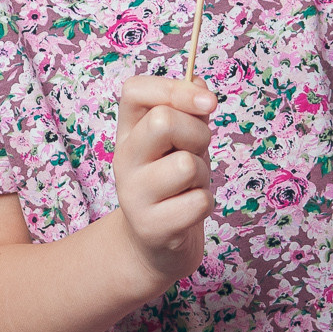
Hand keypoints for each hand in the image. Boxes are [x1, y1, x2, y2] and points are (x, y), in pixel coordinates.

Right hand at [112, 75, 216, 291]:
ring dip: (203, 175)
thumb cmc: (173, 183)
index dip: (174, 88)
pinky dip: (204, 204)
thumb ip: (190, 112)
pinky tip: (187, 210)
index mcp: (128, 132)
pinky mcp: (150, 227)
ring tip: (190, 186)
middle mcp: (123, 159)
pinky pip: (198, 202)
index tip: (209, 103)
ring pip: (186, 165)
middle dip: (198, 134)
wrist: (154, 245)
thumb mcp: (181, 141)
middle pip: (164, 122)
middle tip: (196, 153)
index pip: (134, 91)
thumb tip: (201, 86)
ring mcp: (133, 195)